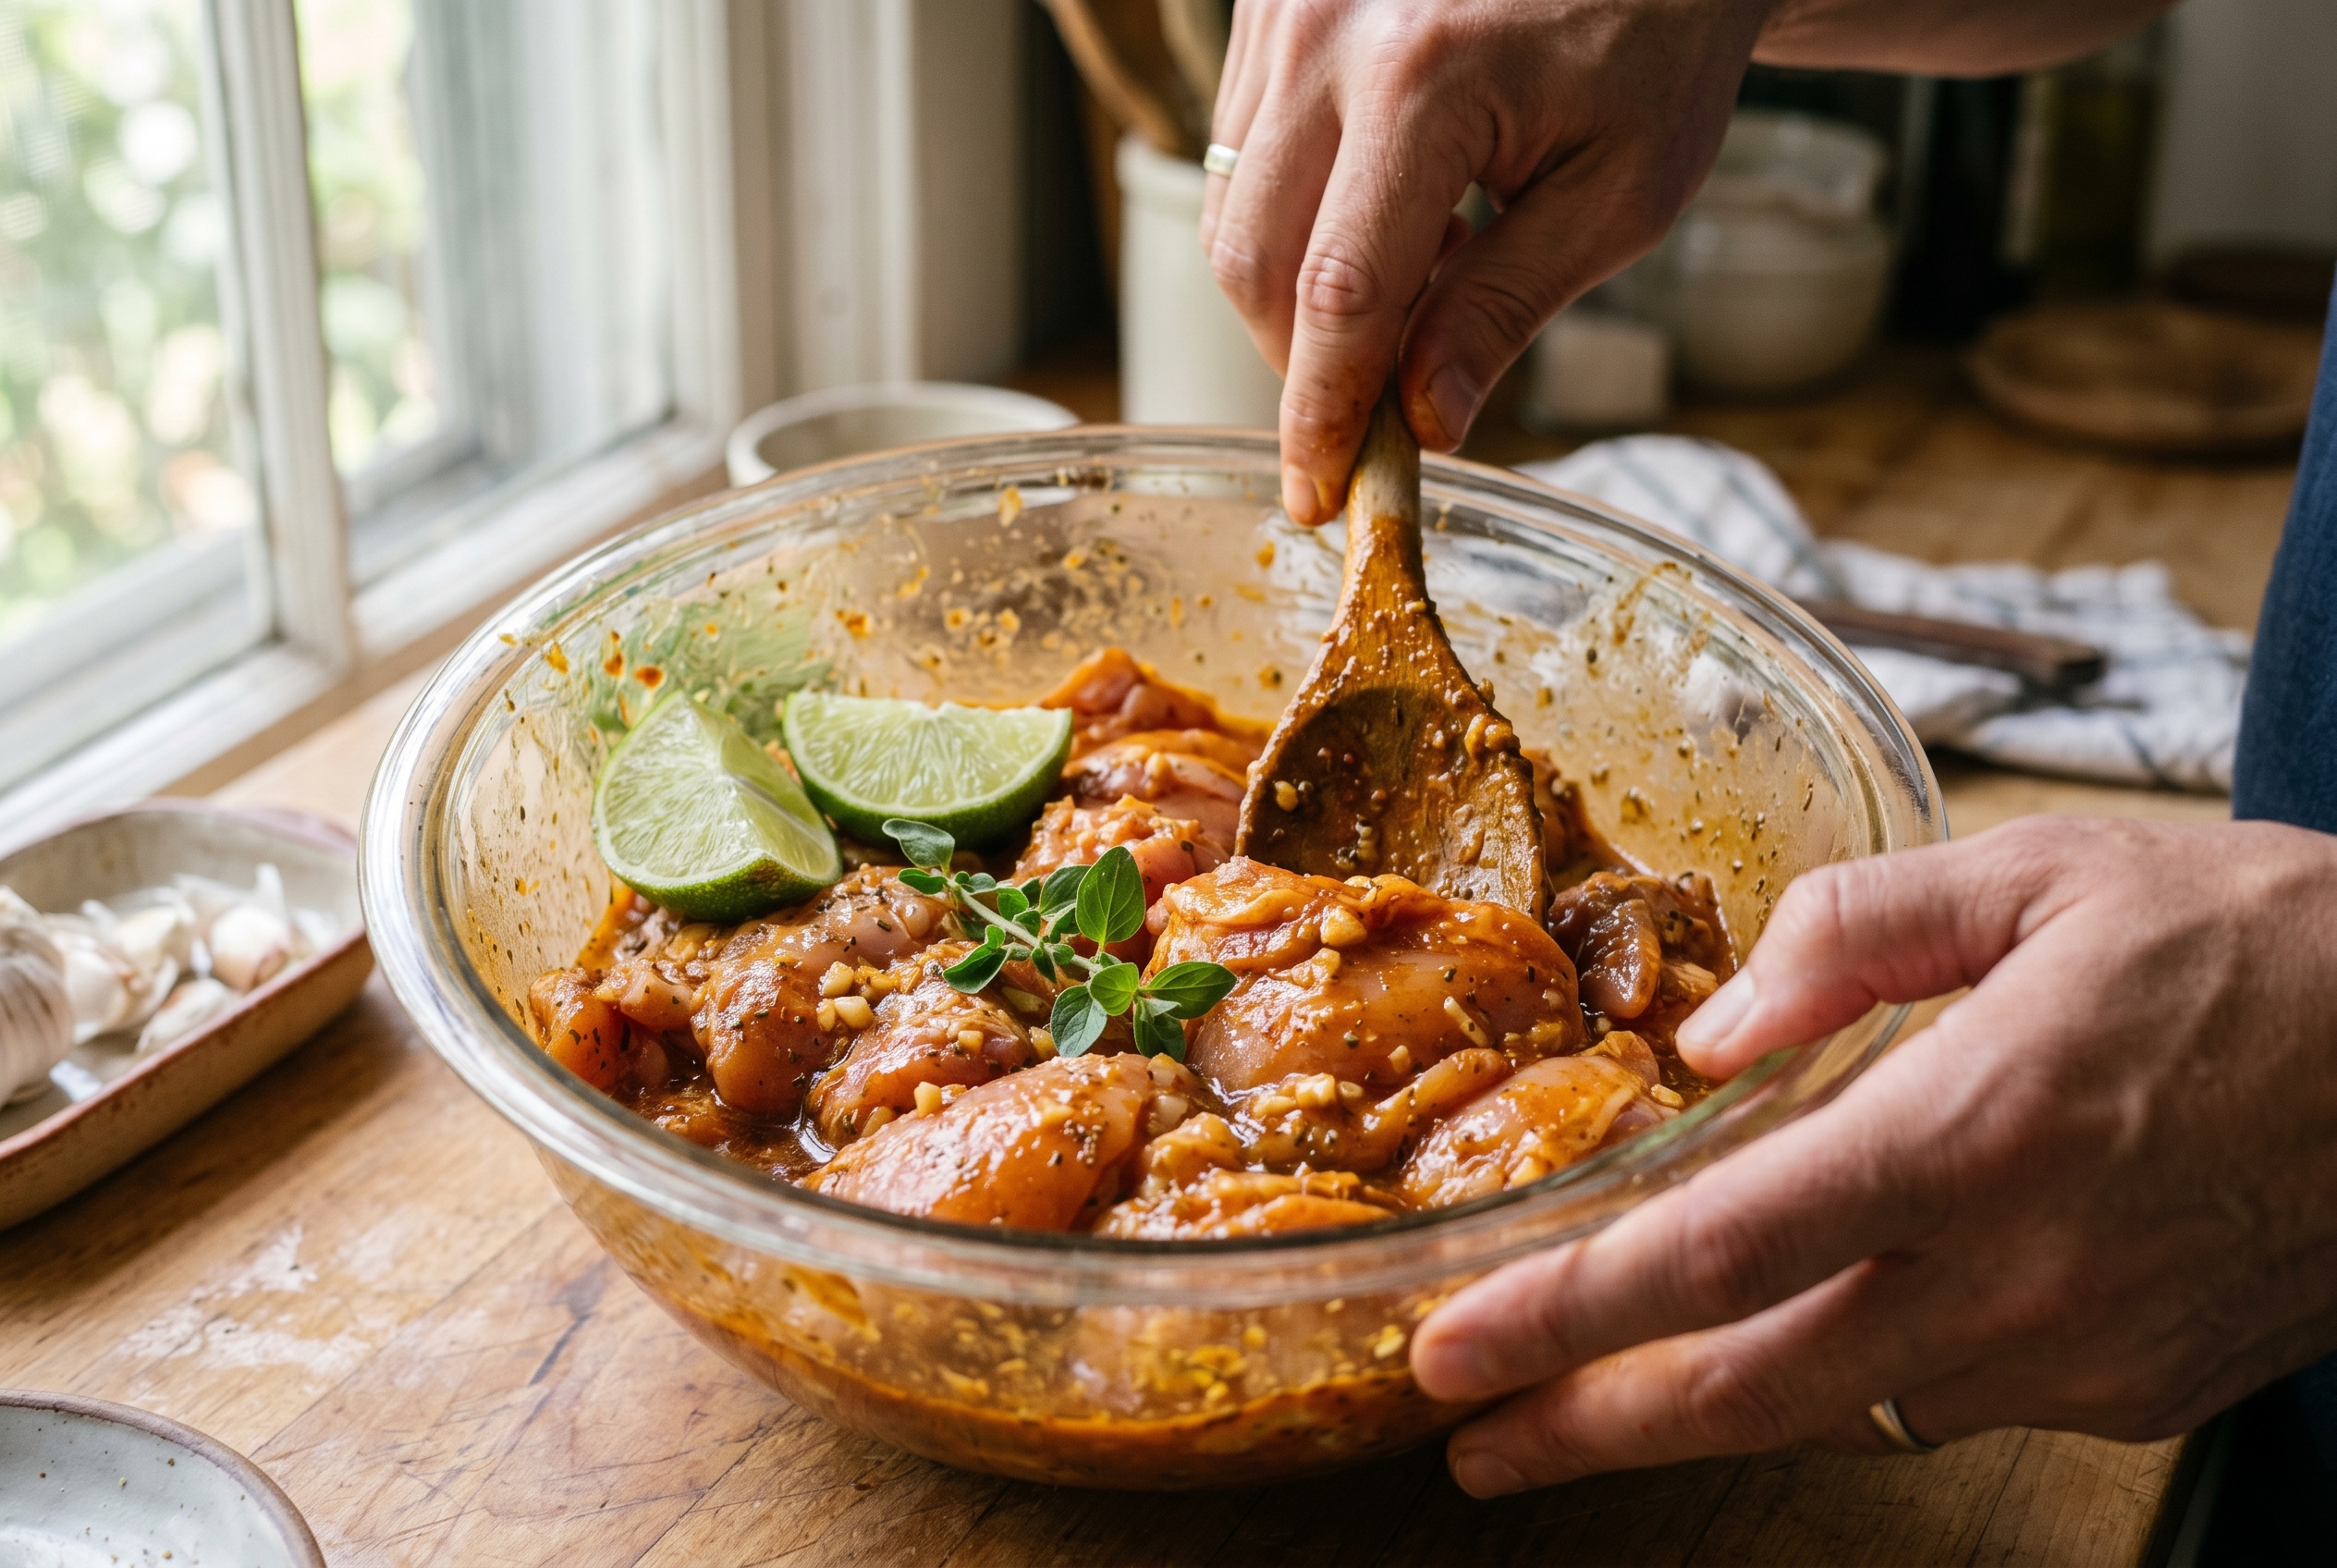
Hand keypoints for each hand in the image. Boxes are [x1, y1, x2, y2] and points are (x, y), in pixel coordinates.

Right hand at [1202, 0, 1770, 522]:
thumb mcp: (1620, 193)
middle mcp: (1329, 35)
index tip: (1319, 496)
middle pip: (1254, 263)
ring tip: (1423, 265)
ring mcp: (1284, 11)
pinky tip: (1389, 206)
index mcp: (1427, 79)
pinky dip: (1293, 220)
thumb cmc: (1653, 48)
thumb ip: (1508, 308)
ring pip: (1230, 216)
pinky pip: (1237, 156)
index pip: (1340, 295)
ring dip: (1300, 289)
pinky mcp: (1267, 5)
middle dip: (1303, 361)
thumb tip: (1426, 423)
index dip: (1322, 413)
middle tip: (1386, 393)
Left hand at [1409, 816, 2336, 1495]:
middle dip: (1589, 1428)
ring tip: (1602, 1394)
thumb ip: (1852, 934)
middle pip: (1751, 1391)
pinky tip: (1817, 1323)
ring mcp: (2081, 1357)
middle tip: (1471, 1444)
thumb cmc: (2264, 947)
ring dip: (1712, 1402)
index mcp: (1976, 1132)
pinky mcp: (2133, 1393)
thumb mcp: (2044, 877)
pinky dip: (1859, 1366)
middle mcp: (2019, 1276)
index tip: (1456, 1349)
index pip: (1719, 1252)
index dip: (1567, 1314)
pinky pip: (1950, 1393)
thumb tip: (1716, 1035)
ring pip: (1844, 1404)